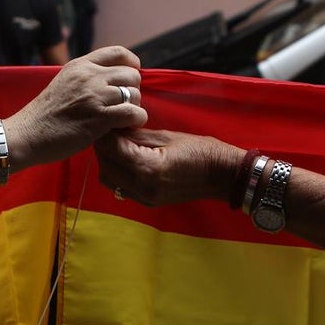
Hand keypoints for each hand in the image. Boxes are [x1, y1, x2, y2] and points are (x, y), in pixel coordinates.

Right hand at [7, 46, 146, 167]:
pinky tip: (127, 126)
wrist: (27, 134)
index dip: (131, 64)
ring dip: (134, 107)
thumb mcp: (64, 83)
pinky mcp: (99, 117)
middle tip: (123, 105)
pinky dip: (135, 120)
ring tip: (122, 118)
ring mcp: (94, 95)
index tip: (129, 78)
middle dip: (132, 90)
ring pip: (134, 94)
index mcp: (80, 65)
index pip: (118, 52)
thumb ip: (86, 78)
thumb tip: (112, 80)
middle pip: (131, 74)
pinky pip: (133, 113)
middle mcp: (89, 76)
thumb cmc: (44, 114)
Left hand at [94, 129, 242, 205]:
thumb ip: (136, 135)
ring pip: (109, 180)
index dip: (105, 133)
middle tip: (110, 132)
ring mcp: (144, 197)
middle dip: (103, 148)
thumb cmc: (199, 150)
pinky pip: (121, 188)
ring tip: (117, 146)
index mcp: (147, 167)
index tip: (106, 122)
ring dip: (107, 162)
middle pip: (105, 166)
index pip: (111, 148)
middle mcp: (142, 186)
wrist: (221, 175)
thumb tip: (113, 127)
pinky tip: (126, 160)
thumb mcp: (166, 136)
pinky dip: (117, 174)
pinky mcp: (147, 202)